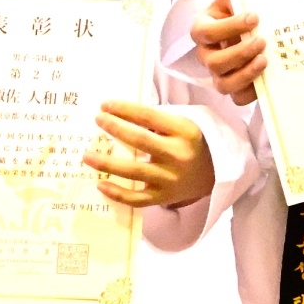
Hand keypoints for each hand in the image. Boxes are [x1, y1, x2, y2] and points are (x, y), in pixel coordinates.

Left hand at [86, 101, 215, 208]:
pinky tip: (100, 184)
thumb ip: (158, 122)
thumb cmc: (193, 144)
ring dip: (106, 163)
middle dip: (114, 128)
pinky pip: (136, 198)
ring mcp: (170, 178)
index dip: (124, 109)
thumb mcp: (184, 126)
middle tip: (97, 120)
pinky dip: (117, 193)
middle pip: (139, 140)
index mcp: (184, 132)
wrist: (217, 174)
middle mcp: (177, 155)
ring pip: (133, 171)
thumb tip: (121, 116)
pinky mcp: (164, 197)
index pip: (149, 117)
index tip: (104, 105)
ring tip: (87, 155)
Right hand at [191, 0, 265, 106]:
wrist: (252, 23)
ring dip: (245, 75)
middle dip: (239, 53)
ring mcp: (219, 73)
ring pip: (224, 84)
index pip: (207, 32)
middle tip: (262, 41)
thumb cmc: (242, 8)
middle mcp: (206, 54)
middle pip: (215, 62)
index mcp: (203, 29)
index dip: (229, 27)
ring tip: (265, 60)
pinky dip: (252, 92)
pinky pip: (238, 98)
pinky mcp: (234, 86)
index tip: (255, 16)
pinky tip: (267, 79)